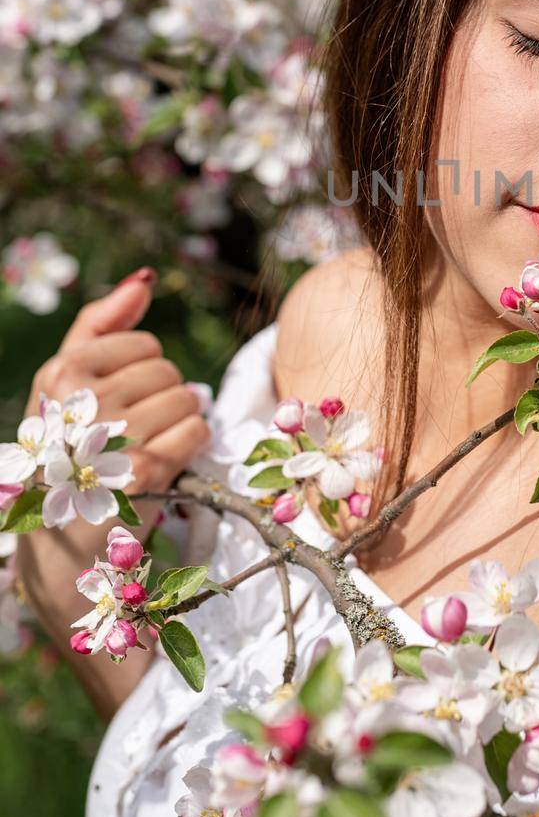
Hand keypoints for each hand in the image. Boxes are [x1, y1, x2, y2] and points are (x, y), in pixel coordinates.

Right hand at [26, 268, 210, 495]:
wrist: (61, 537)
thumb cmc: (68, 449)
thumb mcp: (65, 383)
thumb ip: (102, 323)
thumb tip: (144, 279)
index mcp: (61, 372)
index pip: (144, 344)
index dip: (141, 373)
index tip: (116, 402)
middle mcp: (85, 399)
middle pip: (167, 372)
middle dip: (161, 398)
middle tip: (131, 430)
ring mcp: (115, 435)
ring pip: (188, 399)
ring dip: (178, 422)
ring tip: (146, 445)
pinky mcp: (144, 471)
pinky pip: (199, 430)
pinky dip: (191, 445)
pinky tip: (164, 461)